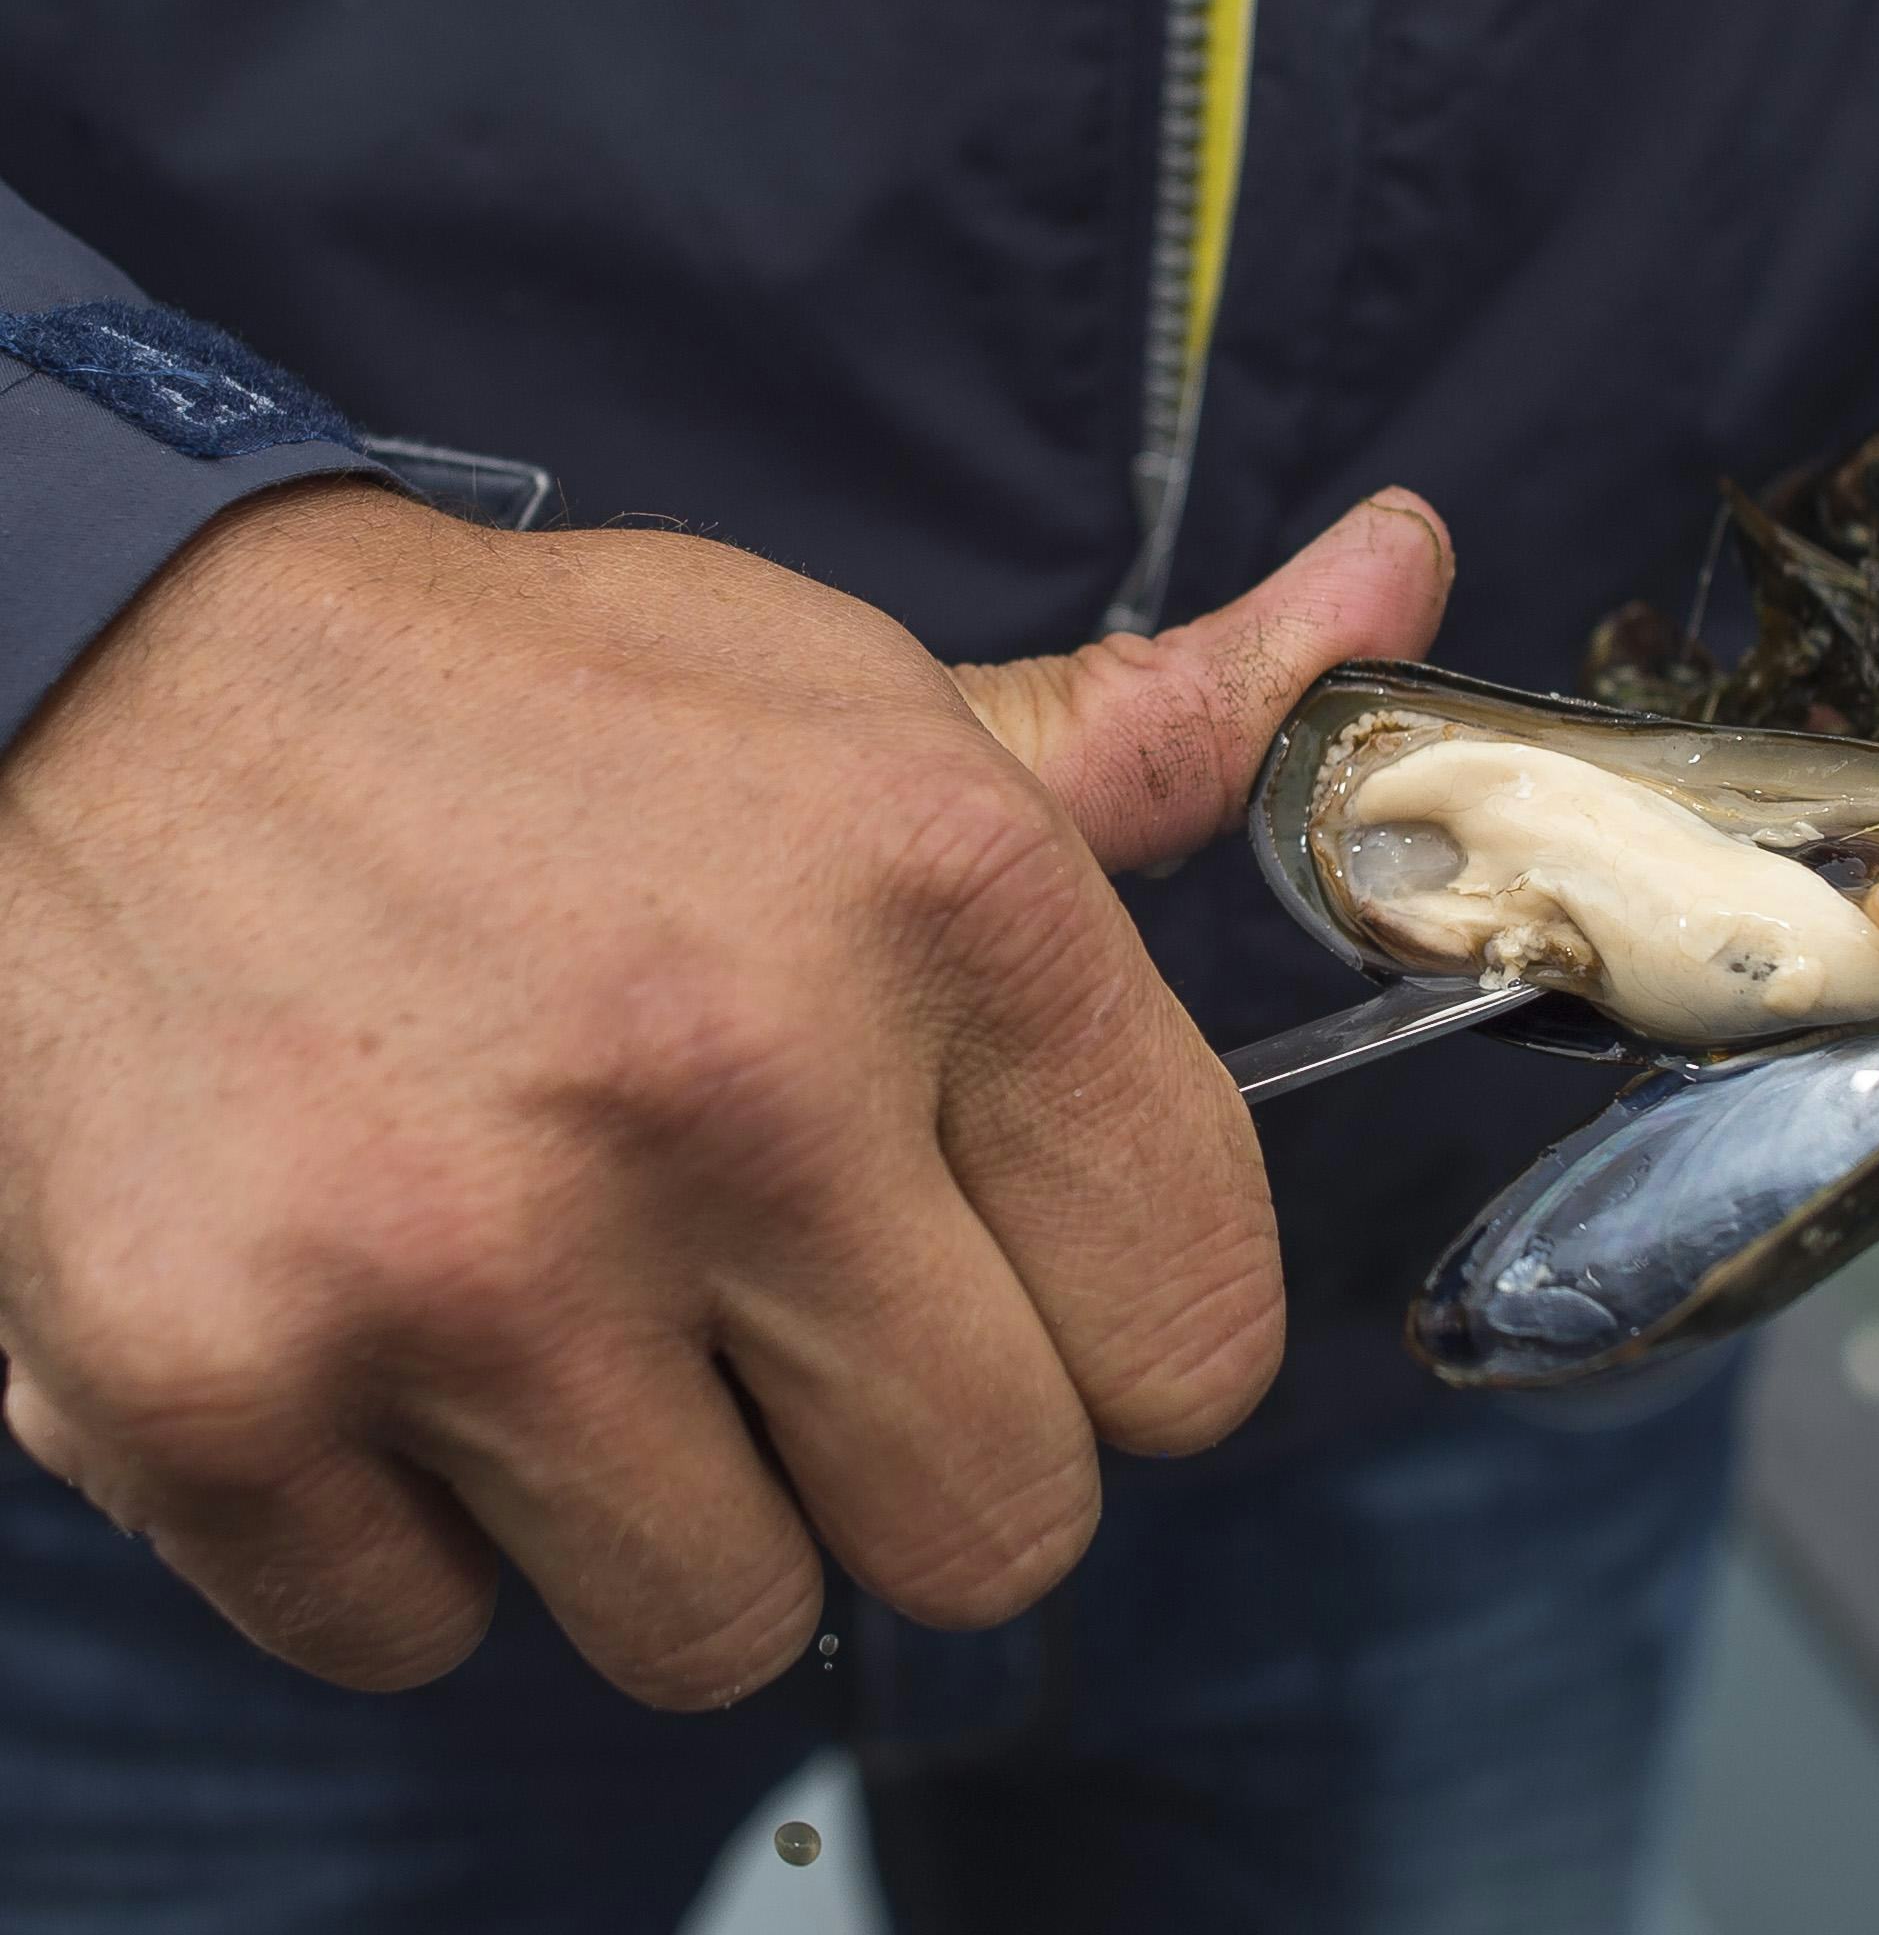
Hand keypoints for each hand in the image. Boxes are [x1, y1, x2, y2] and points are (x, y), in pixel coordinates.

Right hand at [0, 479, 1450, 1703]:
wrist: (75, 678)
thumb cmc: (531, 721)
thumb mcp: (860, 697)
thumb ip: (1160, 725)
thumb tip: (1407, 580)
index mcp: (944, 900)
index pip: (1198, 1333)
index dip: (1123, 1337)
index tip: (1024, 1276)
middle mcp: (731, 1078)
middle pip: (1000, 1529)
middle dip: (920, 1460)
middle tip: (796, 1323)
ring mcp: (463, 1253)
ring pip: (726, 1624)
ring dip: (670, 1515)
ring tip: (582, 1314)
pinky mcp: (215, 1383)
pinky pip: (429, 1636)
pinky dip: (416, 1535)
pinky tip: (392, 1337)